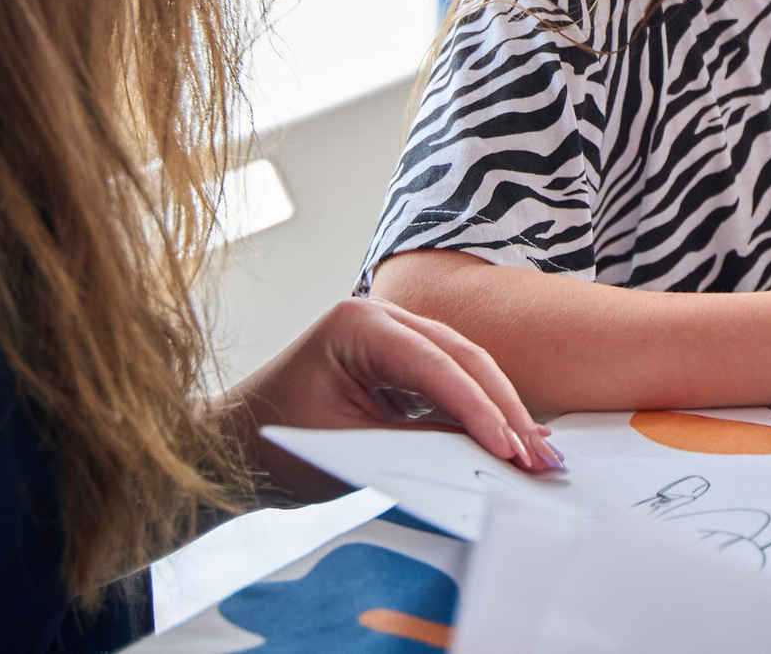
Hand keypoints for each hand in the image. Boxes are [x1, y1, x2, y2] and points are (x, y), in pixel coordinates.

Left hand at [220, 297, 560, 500]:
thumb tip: (483, 453)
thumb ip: (418, 443)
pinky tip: (510, 435)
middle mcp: (378, 316)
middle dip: (505, 407)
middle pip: (462, 356)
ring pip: (463, 364)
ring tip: (537, 451)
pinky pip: (448, 379)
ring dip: (500, 408)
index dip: (480, 409)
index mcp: (358, 324)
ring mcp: (389, 334)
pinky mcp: (396, 360)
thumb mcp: (350, 450)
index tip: (511, 449)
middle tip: (541, 454)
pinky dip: (478, 409)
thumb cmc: (275, 445)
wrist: (230, 447)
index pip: (435, 365)